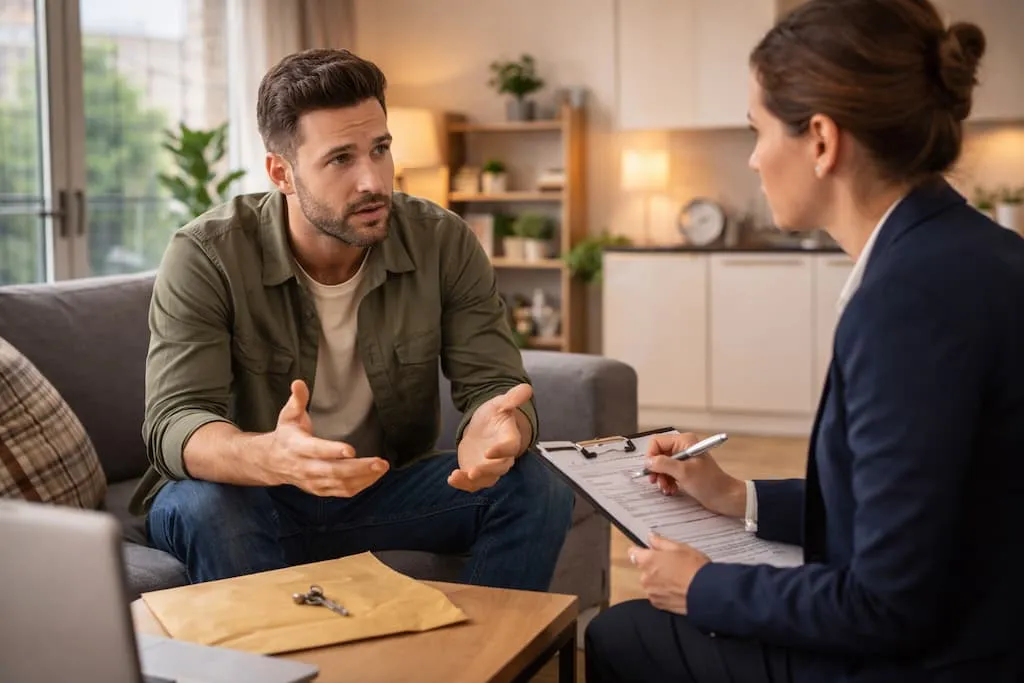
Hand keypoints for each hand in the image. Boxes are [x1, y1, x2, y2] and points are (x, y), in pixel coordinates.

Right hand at [266, 380, 388, 496]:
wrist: (272, 462)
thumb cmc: (286, 435)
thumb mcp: (288, 415)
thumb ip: (297, 400)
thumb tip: (299, 383)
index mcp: (297, 447)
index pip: (316, 450)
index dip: (333, 451)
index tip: (351, 450)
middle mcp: (305, 467)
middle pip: (333, 471)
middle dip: (358, 468)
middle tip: (379, 462)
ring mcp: (313, 481)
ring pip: (340, 484)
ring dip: (363, 478)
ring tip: (382, 468)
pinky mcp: (320, 490)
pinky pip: (341, 492)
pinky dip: (359, 486)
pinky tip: (374, 477)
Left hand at [449, 383, 531, 491]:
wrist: (483, 428)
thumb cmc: (494, 415)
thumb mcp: (500, 403)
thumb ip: (512, 398)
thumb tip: (526, 388)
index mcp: (510, 439)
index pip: (510, 447)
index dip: (501, 451)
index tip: (488, 452)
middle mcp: (502, 457)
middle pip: (500, 468)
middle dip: (486, 471)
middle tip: (473, 472)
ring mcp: (489, 467)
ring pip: (486, 479)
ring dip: (472, 481)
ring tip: (457, 477)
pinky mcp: (477, 473)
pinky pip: (472, 483)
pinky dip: (462, 484)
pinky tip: (451, 479)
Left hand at [629, 533, 710, 614]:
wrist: (706, 593)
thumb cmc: (695, 568)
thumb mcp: (680, 548)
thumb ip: (661, 542)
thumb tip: (651, 537)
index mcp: (648, 560)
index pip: (633, 553)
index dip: (642, 551)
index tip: (650, 551)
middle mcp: (645, 577)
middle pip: (644, 569)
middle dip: (654, 567)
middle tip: (672, 565)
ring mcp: (651, 592)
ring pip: (651, 582)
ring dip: (659, 580)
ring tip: (677, 579)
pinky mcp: (658, 604)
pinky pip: (657, 594)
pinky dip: (664, 592)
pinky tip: (677, 589)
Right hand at [645, 433, 745, 517]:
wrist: (724, 496)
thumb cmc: (711, 482)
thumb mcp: (684, 472)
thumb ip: (663, 464)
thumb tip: (648, 461)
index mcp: (684, 441)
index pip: (657, 442)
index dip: (651, 455)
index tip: (651, 469)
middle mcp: (682, 448)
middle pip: (658, 455)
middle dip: (656, 469)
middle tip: (656, 481)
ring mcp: (683, 460)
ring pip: (661, 466)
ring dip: (661, 478)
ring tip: (666, 488)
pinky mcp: (684, 471)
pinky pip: (668, 474)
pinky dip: (667, 482)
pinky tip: (672, 489)